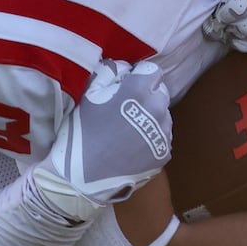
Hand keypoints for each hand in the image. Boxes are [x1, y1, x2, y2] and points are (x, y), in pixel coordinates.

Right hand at [31, 60, 171, 223]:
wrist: (83, 176)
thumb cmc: (82, 131)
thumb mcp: (88, 95)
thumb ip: (108, 74)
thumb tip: (123, 68)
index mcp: (139, 90)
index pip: (152, 71)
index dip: (139, 76)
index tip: (127, 86)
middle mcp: (157, 108)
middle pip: (160, 93)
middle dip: (147, 95)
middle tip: (127, 108)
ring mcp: (163, 133)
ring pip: (163, 116)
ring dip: (151, 116)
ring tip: (129, 129)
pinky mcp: (164, 153)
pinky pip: (162, 138)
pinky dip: (151, 138)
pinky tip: (133, 145)